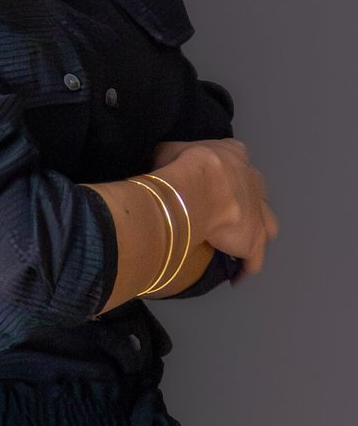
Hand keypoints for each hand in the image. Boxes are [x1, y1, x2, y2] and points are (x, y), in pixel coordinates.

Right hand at [151, 137, 277, 276]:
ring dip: (256, 232)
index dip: (226, 174)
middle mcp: (253, 180)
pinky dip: (247, 265)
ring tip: (240, 244)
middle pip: (254, 193)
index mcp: (235, 153)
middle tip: (226, 214)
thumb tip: (160, 164)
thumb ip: (171, 157)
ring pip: (267, 224)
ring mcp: (258, 211)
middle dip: (244, 203)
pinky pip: (255, 257)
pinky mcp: (254, 238)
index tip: (214, 182)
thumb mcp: (168, 150)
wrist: (197, 187)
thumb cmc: (181, 166)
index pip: (236, 161)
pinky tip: (237, 275)